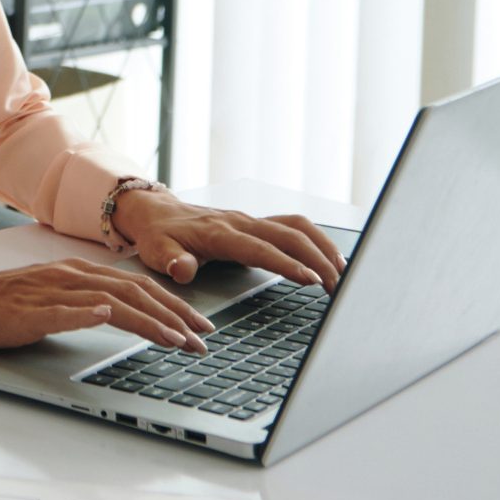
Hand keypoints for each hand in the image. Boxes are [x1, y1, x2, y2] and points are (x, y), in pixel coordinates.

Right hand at [0, 260, 216, 352]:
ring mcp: (50, 292)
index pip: (137, 286)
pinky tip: (106, 317)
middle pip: (133, 292)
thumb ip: (86, 301)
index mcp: (77, 272)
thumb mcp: (54, 297)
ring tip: (175, 338)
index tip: (199, 325)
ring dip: (146, 320)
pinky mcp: (29, 311)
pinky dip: (87, 313)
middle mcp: (70, 276)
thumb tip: (121, 312)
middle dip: (174, 315)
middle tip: (203, 338)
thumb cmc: (2, 303)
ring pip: (108, 301)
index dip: (172, 304)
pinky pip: (61, 311)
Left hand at [112, 190, 347, 289]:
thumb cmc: (157, 235)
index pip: (260, 249)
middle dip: (318, 259)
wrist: (155, 212)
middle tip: (339, 288)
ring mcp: (251, 221)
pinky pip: (293, 227)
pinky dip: (316, 241)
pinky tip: (331, 260)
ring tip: (344, 274)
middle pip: (290, 235)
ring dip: (323, 248)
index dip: (287, 264)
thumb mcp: (155, 250)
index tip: (311, 280)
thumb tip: (183, 269)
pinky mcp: (258, 225)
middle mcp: (241, 222)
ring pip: (297, 228)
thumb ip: (171, 261)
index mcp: (219, 232)